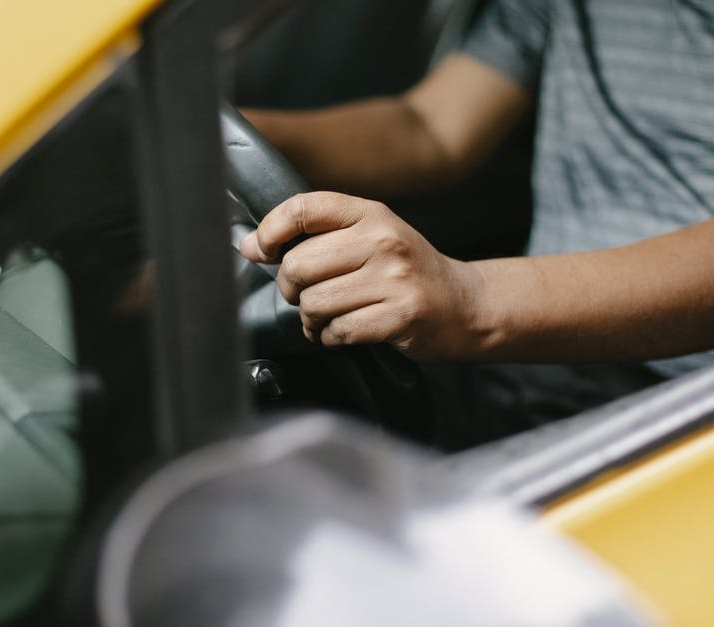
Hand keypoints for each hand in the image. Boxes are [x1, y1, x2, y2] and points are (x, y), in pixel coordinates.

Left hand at [239, 192, 488, 360]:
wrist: (465, 304)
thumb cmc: (407, 272)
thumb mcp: (369, 238)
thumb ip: (313, 237)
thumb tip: (248, 245)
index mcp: (371, 214)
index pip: (304, 208)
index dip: (270, 230)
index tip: (261, 250)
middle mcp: (383, 240)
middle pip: (299, 265)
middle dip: (290, 289)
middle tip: (305, 296)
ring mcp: (394, 279)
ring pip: (314, 303)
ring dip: (311, 319)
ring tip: (327, 318)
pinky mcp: (400, 316)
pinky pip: (338, 331)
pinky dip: (331, 338)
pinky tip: (344, 332)